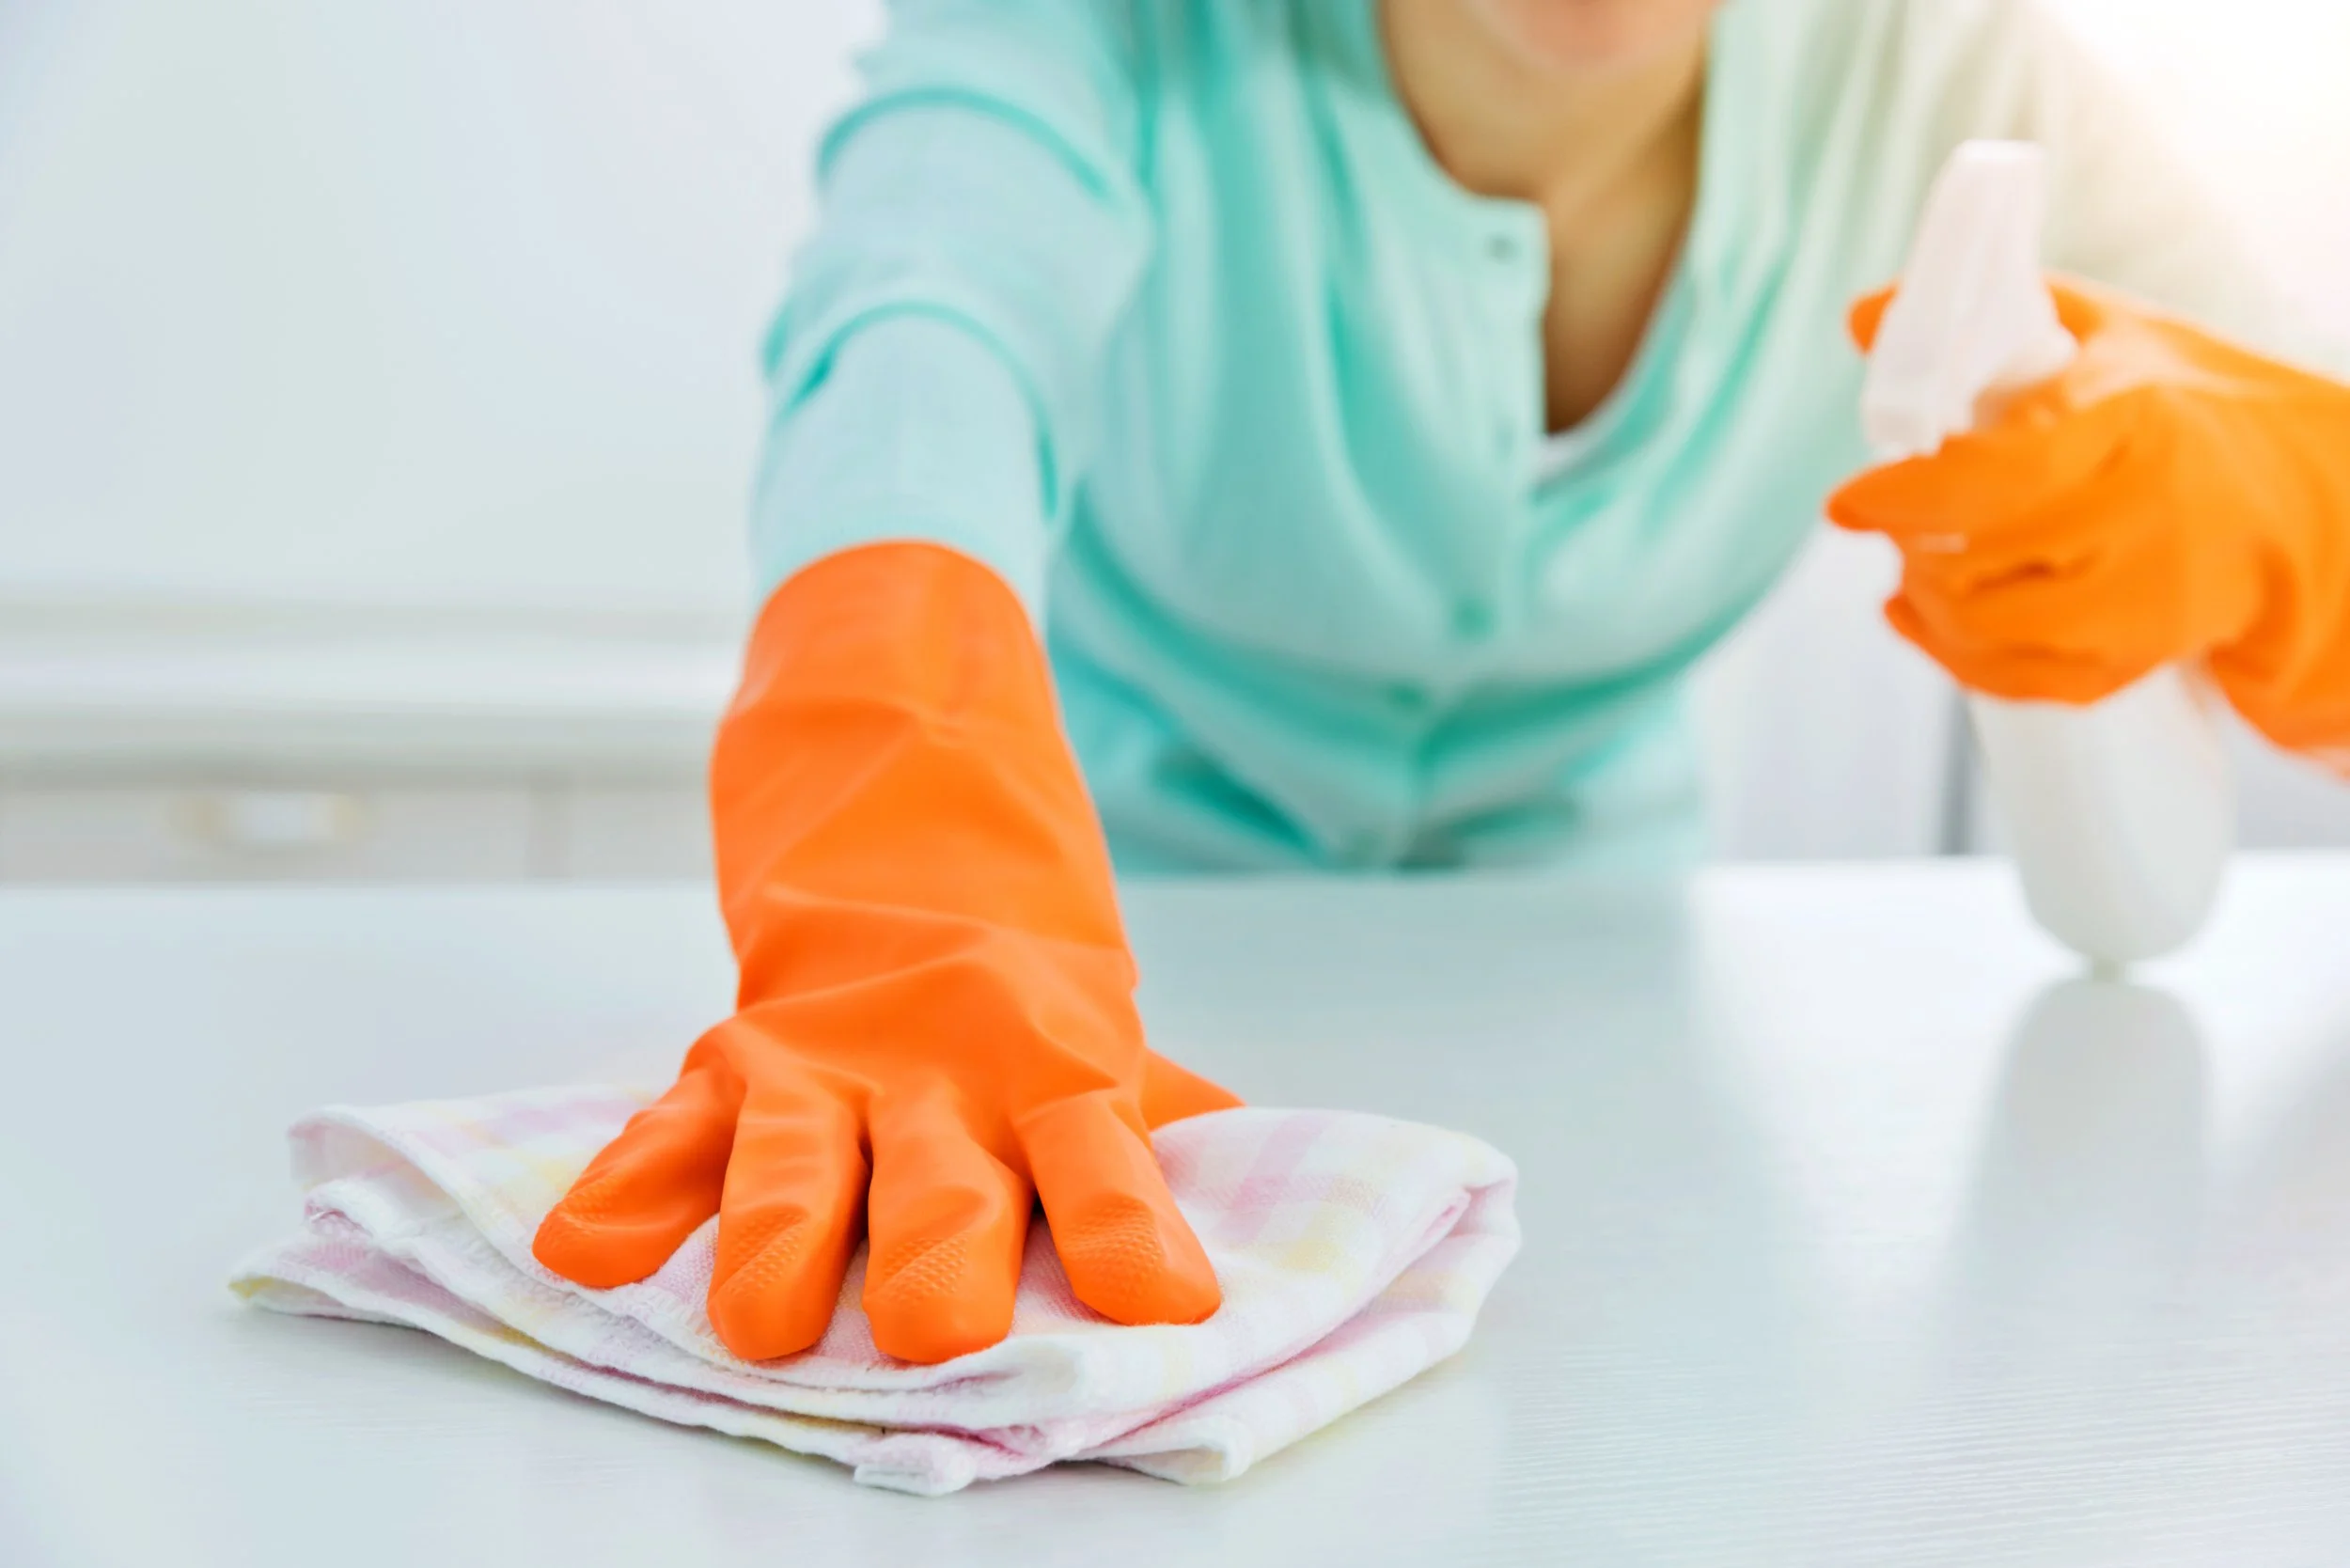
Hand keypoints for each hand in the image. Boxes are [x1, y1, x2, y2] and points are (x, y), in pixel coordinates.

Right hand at [531, 544, 1238, 1363]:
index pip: (1097, 1161)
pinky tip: (584, 1244)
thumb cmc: (1019, 996)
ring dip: (779, 1237)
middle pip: (943, 1183)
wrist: (906, 813)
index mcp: (1049, 1078)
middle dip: (937, 1257)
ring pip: (796, 1161)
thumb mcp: (1097, 1042)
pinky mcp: (730, 1059)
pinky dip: (625, 1186)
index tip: (1157, 1301)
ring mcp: (825, 1070)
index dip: (1123, 1229)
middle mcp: (937, 1082)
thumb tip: (1259, 1165)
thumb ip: (1161, 1112)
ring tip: (760, 1319)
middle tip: (936, 1328)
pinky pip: (668, 1129)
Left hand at [1831, 276, 2349, 734]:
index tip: (1850, 502)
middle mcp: (2143, 518)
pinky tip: (1928, 621)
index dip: (1904, 499)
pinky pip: (2032, 682)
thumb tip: (1865, 316)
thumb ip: (1998, 317)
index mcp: (2132, 425)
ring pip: (1995, 631)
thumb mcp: (2116, 335)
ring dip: (1930, 605)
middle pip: (1979, 565)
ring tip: (1914, 568)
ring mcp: (2149, 596)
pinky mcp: (2147, 650)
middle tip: (1889, 523)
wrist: (2314, 500)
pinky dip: (1964, 661)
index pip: (1992, 480)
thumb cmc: (2199, 407)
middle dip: (1911, 547)